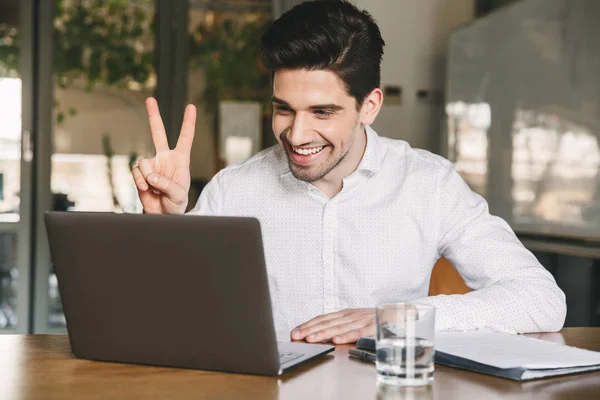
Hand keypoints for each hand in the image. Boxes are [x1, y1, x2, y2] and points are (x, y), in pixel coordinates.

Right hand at [132, 97, 196, 213]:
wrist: (162, 215)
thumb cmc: (176, 203)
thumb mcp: (178, 195)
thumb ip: (167, 184)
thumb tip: (151, 176)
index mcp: (180, 160)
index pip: (185, 138)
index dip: (188, 123)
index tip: (190, 106)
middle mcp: (165, 158)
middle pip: (158, 133)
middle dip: (154, 116)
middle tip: (150, 99)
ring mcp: (152, 165)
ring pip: (143, 162)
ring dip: (148, 177)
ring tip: (155, 189)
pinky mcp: (140, 174)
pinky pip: (136, 172)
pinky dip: (140, 182)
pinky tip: (147, 190)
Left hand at [290, 308, 375, 344]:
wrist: (399, 311)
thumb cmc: (375, 318)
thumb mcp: (356, 319)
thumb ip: (341, 325)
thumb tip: (324, 333)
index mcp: (345, 313)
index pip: (322, 318)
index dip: (308, 324)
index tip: (295, 331)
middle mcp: (351, 315)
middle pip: (327, 322)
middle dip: (310, 329)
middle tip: (296, 335)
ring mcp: (361, 320)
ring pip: (339, 328)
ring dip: (323, 333)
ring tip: (310, 339)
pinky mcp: (372, 327)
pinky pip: (358, 332)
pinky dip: (346, 336)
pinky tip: (336, 340)